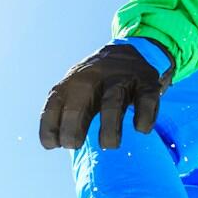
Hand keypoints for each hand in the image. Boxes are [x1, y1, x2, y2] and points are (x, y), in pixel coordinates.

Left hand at [39, 42, 169, 150]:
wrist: (131, 51)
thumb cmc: (97, 84)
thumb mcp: (75, 92)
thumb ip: (62, 114)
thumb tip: (51, 144)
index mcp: (73, 81)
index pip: (55, 104)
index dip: (50, 127)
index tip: (54, 145)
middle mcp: (96, 77)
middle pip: (80, 102)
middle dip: (72, 128)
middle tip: (73, 146)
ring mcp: (122, 79)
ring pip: (112, 102)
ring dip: (109, 128)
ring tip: (108, 145)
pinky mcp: (147, 83)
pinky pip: (146, 101)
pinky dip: (144, 117)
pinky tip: (140, 129)